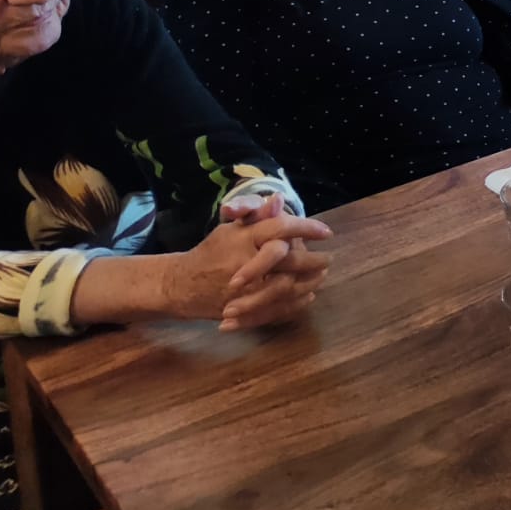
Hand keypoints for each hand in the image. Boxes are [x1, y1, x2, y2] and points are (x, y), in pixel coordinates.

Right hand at [165, 206, 332, 330]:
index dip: (306, 228)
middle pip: (288, 260)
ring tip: (321, 276)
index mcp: (243, 239)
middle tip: (329, 258)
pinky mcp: (243, 310)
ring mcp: (243, 291)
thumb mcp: (231, 229)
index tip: (326, 232)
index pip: (280, 229)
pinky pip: (275, 309)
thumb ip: (257, 216)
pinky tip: (307, 295)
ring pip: (285, 287)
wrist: (181, 286)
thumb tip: (279, 199)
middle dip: (313, 260)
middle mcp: (245, 264)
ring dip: (308, 282)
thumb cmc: (210, 252)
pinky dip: (295, 303)